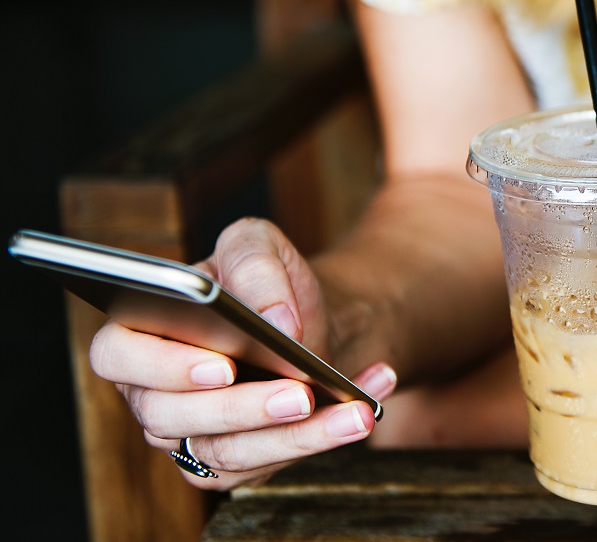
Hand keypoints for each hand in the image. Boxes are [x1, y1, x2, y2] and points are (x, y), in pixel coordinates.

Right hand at [88, 218, 396, 489]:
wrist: (310, 320)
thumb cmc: (267, 283)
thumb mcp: (259, 246)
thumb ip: (256, 265)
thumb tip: (276, 320)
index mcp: (138, 332)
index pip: (118, 356)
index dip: (163, 366)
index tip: (223, 365)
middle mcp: (152, 392)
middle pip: (174, 417)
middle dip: (243, 408)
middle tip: (299, 393)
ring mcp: (189, 435)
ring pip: (228, 452)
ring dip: (297, 436)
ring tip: (354, 412)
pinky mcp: (231, 464)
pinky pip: (270, 464)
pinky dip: (325, 437)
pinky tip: (365, 408)